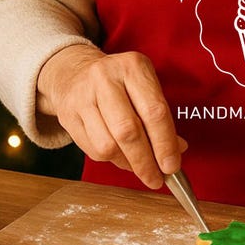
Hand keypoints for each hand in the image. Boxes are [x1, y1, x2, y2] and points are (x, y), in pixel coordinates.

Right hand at [36, 45, 185, 189]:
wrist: (74, 73)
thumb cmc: (119, 82)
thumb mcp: (144, 86)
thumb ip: (161, 116)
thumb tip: (177, 150)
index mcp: (132, 67)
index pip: (154, 112)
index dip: (165, 144)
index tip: (172, 166)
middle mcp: (105, 78)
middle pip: (128, 131)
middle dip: (146, 161)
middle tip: (156, 178)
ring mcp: (83, 97)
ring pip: (108, 145)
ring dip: (128, 164)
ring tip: (139, 167)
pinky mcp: (67, 115)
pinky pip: (94, 150)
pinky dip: (112, 160)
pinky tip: (122, 157)